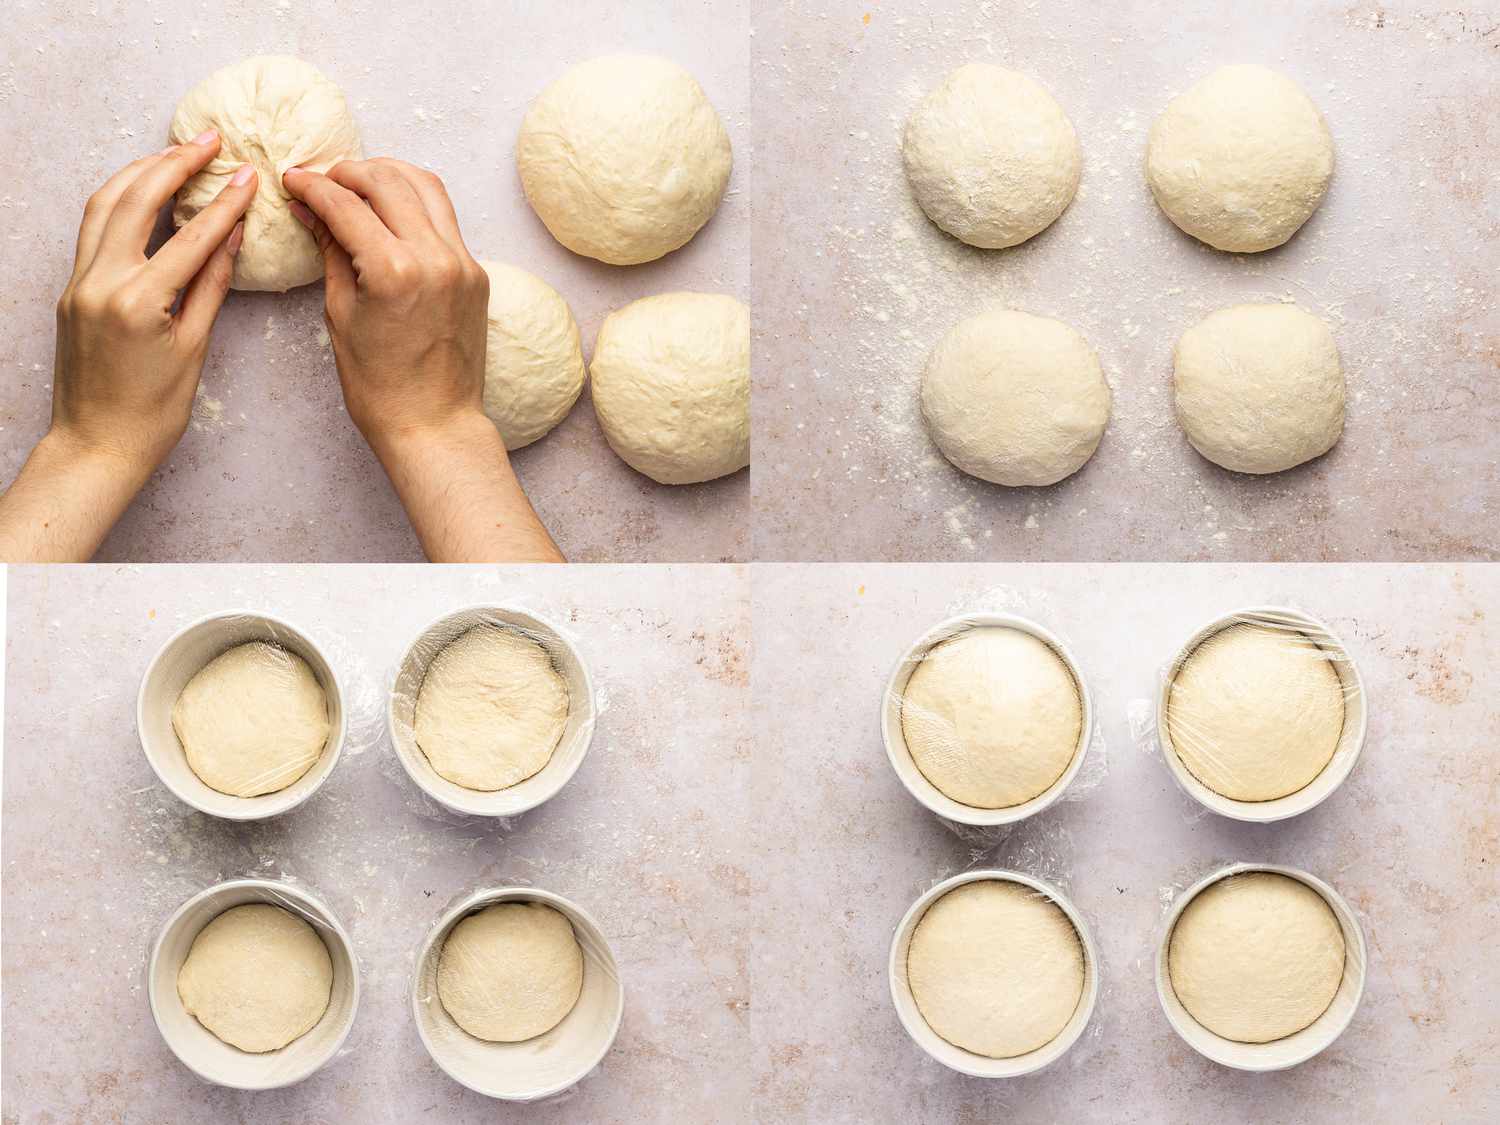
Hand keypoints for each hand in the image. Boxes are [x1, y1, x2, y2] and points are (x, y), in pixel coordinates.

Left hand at [0, 136, 256, 561]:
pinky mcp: (71, 288)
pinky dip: (119, 200)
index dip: (223, 202)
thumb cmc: (152, 412)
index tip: (247, 174)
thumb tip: (232, 237)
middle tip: (208, 140)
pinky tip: (144, 190)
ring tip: (175, 153)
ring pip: (104, 204)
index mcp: (137, 301)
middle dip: (174, 164)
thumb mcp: (193, 349)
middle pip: (136, 200)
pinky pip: (93, 228)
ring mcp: (78, 282)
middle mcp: (99, 282)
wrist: (96, 445)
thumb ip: (210, 286)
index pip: (189, 236)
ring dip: (140, 172)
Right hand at [283, 159, 562, 562]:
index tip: (292, 179)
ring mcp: (463, 263)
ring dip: (388, 174)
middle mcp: (435, 258)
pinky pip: (445, 218)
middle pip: (388, 181)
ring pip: (426, 187)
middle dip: (348, 171)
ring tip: (356, 182)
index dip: (312, 186)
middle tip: (321, 179)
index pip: (346, 205)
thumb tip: (310, 208)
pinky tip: (391, 209)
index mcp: (394, 271)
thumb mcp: (341, 314)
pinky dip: (416, 202)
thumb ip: (331, 251)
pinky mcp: (476, 273)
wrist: (435, 423)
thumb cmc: (380, 386)